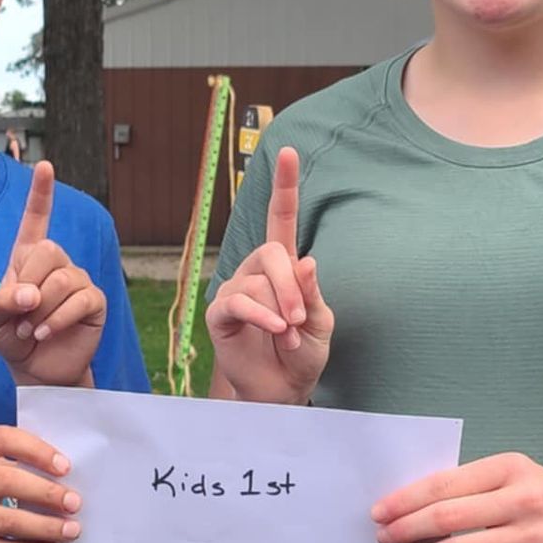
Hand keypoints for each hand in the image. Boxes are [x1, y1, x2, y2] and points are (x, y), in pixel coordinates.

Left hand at [0, 161, 105, 386]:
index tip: (45, 165)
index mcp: (28, 258)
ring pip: (62, 280)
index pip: (36, 220)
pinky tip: (46, 332)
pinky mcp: (94, 302)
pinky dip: (57, 320)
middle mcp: (56, 264)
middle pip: (49, 250)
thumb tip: (30, 295)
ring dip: (41, 310)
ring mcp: (78, 281)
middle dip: (29, 285)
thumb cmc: (11, 336)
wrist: (34, 369)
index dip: (41, 194)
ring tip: (31, 328)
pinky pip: (79, 301)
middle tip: (21, 314)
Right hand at [0, 425, 82, 542]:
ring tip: (71, 531)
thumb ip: (0, 463)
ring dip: (45, 528)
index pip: (1, 438)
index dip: (37, 450)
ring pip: (6, 522)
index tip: (66, 467)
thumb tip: (60, 475)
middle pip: (6, 481)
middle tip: (75, 504)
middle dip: (47, 494)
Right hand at [206, 145, 332, 403]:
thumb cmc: (302, 354)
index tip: (287, 152)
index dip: (285, 186)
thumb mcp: (321, 323)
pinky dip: (261, 315)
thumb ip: (313, 293)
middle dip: (291, 285)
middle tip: (300, 318)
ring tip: (288, 335)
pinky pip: (239, 301)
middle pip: (272, 252)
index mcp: (283, 266)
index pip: (281, 219)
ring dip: (280, 309)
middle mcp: (256, 271)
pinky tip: (276, 329)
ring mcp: (235, 289)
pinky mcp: (220, 313)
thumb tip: (306, 260)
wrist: (283, 390)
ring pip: (257, 280)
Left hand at [373, 452, 542, 542]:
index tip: (379, 512)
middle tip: (384, 538)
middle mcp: (524, 500)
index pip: (443, 484)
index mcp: (509, 468)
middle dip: (406, 529)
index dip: (405, 500)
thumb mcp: (507, 474)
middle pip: (447, 518)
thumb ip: (466, 486)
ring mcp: (533, 537)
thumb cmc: (534, 495)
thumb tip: (406, 507)